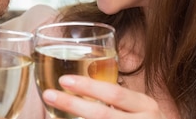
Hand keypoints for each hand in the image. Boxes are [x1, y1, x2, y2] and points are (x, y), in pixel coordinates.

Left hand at [42, 75, 164, 118]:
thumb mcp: (141, 108)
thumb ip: (119, 100)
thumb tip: (82, 85)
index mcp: (145, 105)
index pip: (114, 93)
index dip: (88, 86)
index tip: (63, 80)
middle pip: (102, 114)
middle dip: (73, 104)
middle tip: (50, 95)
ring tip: (51, 115)